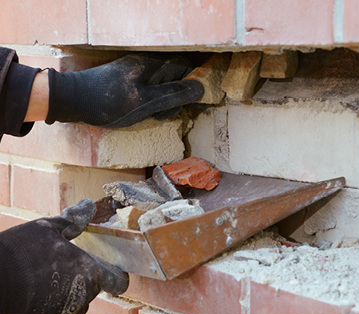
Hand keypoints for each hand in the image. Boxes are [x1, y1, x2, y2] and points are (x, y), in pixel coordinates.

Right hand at [0, 199, 128, 313]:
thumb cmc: (20, 253)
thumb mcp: (46, 229)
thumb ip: (73, 220)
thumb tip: (89, 205)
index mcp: (90, 271)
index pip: (117, 282)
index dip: (116, 277)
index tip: (113, 274)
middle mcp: (84, 297)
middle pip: (90, 290)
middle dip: (78, 281)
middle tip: (56, 271)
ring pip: (74, 305)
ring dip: (64, 295)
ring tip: (40, 284)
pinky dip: (49, 309)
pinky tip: (34, 298)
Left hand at [46, 54, 203, 127]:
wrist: (71, 100)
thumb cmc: (108, 102)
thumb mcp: (144, 102)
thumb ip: (173, 95)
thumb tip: (199, 89)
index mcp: (152, 65)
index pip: (185, 67)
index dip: (194, 84)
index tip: (195, 103)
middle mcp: (146, 64)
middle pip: (175, 77)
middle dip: (176, 98)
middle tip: (165, 116)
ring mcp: (136, 71)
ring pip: (162, 86)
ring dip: (164, 103)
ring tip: (154, 117)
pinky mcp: (127, 80)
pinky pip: (150, 89)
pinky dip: (152, 103)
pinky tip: (143, 113)